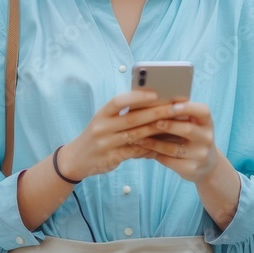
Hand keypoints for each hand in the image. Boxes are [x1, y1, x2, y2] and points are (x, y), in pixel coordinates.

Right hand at [58, 91, 190, 179]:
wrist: (77, 158)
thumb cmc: (97, 135)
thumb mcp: (104, 120)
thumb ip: (123, 113)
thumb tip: (152, 102)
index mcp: (101, 114)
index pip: (118, 101)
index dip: (137, 97)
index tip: (156, 93)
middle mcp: (102, 127)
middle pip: (132, 118)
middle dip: (156, 112)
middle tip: (176, 108)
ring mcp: (106, 144)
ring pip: (137, 135)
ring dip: (158, 130)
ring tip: (176, 125)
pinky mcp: (112, 158)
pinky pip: (135, 151)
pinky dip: (150, 147)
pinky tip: (164, 143)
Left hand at [134, 98, 219, 183]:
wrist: (205, 165)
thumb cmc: (190, 137)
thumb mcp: (191, 124)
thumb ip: (176, 114)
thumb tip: (149, 102)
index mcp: (207, 122)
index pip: (203, 111)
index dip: (187, 107)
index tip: (171, 105)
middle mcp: (207, 138)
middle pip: (187, 129)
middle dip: (167, 124)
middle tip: (148, 120)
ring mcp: (200, 155)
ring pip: (173, 148)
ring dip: (153, 142)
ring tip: (137, 136)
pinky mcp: (191, 169)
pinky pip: (168, 160)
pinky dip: (154, 153)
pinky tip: (143, 149)